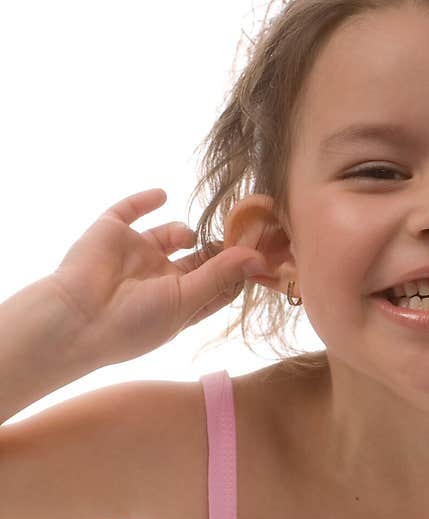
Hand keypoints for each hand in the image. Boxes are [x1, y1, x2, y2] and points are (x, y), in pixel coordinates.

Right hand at [47, 188, 267, 365]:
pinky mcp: (112, 234)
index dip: (239, 271)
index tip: (262, 254)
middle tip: (243, 231)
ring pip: (171, 235)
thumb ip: (221, 275)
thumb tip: (259, 258)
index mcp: (180, 303)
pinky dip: (145, 200)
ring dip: (187, 230)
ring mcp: (136, 256)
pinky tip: (163, 195)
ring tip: (194, 235)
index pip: (219, 285)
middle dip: (220, 247)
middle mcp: (160, 279)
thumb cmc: (134, 323)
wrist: (75, 318)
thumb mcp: (186, 300)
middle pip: (201, 259)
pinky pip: (129, 211)